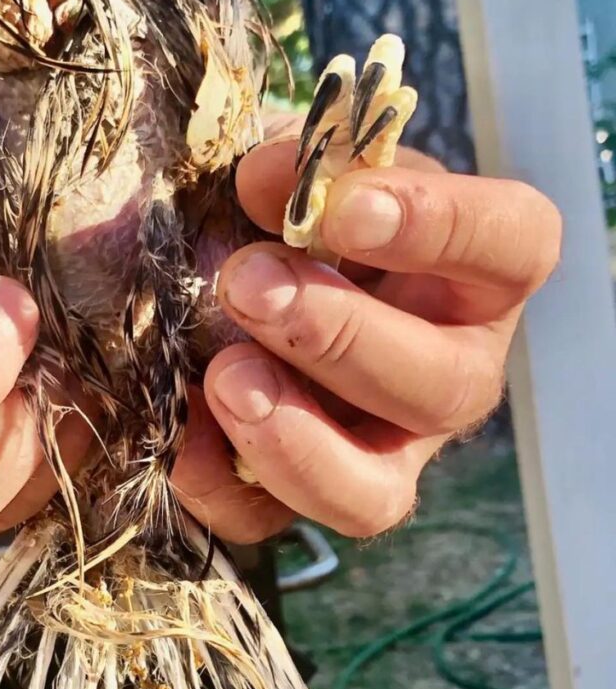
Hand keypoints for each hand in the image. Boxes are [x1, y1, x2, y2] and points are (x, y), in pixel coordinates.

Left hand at [172, 138, 560, 542]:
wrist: (211, 287)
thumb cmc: (276, 220)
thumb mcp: (285, 176)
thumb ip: (290, 168)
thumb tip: (269, 181)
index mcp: (466, 274)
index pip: (511, 245)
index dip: (440, 227)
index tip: (345, 208)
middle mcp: (444, 372)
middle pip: (447, 386)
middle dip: (342, 339)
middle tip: (248, 284)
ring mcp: (379, 450)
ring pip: (376, 492)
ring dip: (294, 437)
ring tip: (222, 375)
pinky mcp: (298, 493)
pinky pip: (272, 520)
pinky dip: (215, 480)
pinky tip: (176, 429)